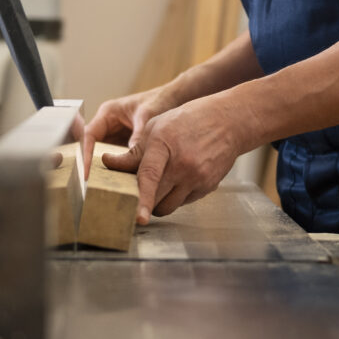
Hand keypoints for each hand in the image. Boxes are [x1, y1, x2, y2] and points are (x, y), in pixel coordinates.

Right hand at [82, 86, 178, 178]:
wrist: (175, 99)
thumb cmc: (160, 101)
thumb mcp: (148, 115)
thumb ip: (139, 134)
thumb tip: (131, 158)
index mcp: (108, 113)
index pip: (89, 135)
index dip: (85, 153)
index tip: (86, 171)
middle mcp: (108, 125)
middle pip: (91, 147)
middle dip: (89, 165)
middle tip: (88, 185)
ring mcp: (116, 136)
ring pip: (102, 155)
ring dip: (102, 170)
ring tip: (100, 188)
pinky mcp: (125, 145)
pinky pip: (117, 159)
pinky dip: (116, 170)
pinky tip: (118, 184)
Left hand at [102, 94, 246, 223]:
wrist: (228, 122)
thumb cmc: (189, 120)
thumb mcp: (156, 127)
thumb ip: (134, 152)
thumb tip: (110, 163)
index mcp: (165, 144)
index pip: (150, 176)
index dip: (143, 199)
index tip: (139, 218)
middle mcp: (183, 164)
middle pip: (157, 198)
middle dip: (143, 201)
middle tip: (136, 194)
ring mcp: (198, 178)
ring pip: (169, 206)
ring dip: (159, 202)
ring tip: (160, 183)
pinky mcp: (208, 187)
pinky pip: (183, 202)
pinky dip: (175, 196)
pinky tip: (179, 178)